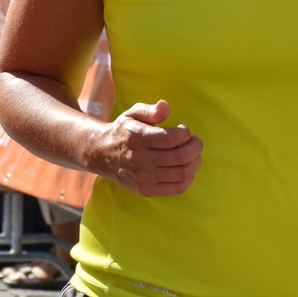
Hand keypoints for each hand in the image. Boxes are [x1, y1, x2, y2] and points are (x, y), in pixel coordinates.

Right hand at [86, 100, 201, 195]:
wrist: (102, 155)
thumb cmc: (123, 131)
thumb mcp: (133, 114)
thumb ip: (150, 110)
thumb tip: (165, 107)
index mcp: (137, 138)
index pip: (170, 138)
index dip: (185, 133)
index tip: (184, 129)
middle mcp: (139, 159)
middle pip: (180, 156)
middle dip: (195, 147)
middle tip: (195, 141)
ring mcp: (143, 177)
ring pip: (182, 173)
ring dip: (195, 161)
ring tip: (192, 154)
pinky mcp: (147, 190)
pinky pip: (177, 187)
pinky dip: (189, 177)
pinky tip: (186, 167)